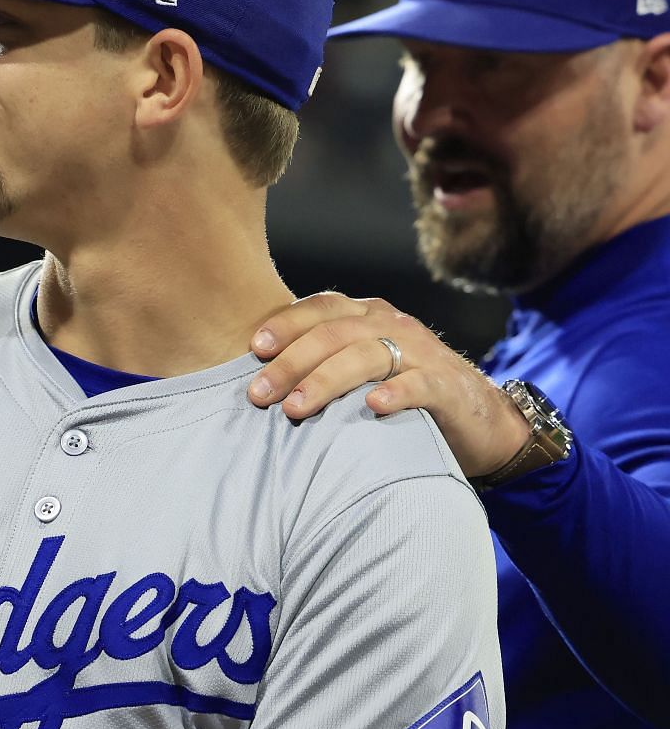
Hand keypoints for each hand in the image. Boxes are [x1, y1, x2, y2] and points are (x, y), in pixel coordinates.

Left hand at [247, 292, 529, 477]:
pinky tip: (371, 406)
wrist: (477, 419)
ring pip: (367, 355)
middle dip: (291, 363)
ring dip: (326, 380)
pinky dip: (395, 393)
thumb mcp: (359, 368)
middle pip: (334, 334)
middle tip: (259, 394)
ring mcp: (421, 353)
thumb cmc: (401, 391)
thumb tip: (256, 377)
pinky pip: (419, 383)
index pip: (321, 308)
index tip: (252, 348)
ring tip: (295, 409)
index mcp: (367, 317)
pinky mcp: (446, 386)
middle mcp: (392, 326)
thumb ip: (320, 362)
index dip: (285, 324)